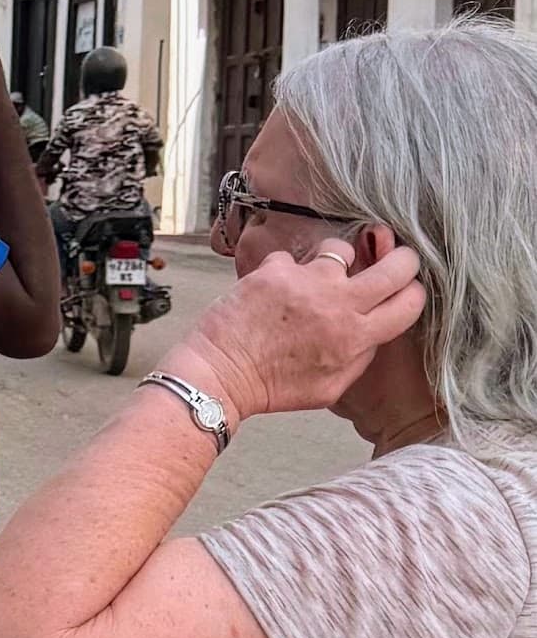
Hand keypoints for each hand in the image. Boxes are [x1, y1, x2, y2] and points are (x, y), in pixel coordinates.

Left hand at [164, 228, 424, 424]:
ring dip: (339, 259)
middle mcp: (337, 304)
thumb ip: (359, 357)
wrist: (222, 371)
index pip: (408, 303)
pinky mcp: (275, 269)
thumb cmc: (274, 386)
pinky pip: (293, 257)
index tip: (411, 287)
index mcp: (356, 338)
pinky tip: (277, 287)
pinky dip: (289, 268)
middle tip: (400, 255)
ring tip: (325, 273)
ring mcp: (306, 282)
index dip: (414, 292)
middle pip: (392, 268)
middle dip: (403, 258)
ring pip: (342, 250)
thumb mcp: (331, 387)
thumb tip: (373, 331)